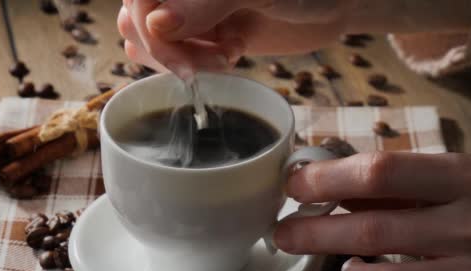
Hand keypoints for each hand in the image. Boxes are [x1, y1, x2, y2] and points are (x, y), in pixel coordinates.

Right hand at [117, 0, 350, 77]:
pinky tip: (231, 55)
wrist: (334, 3)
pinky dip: (195, 64)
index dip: (154, 35)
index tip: (186, 65)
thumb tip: (155, 24)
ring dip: (184, 59)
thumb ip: (206, 2)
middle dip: (174, 52)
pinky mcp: (201, 31)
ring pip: (147, 40)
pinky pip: (171, 53)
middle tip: (220, 60)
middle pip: (136, 21)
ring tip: (229, 55)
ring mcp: (188, 8)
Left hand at [275, 152, 470, 270]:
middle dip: (312, 232)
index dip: (327, 179)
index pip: (382, 172)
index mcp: (469, 179)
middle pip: (371, 230)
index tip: (294, 185)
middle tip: (282, 234)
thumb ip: (400, 185)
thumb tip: (328, 184)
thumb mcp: (462, 184)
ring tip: (348, 270)